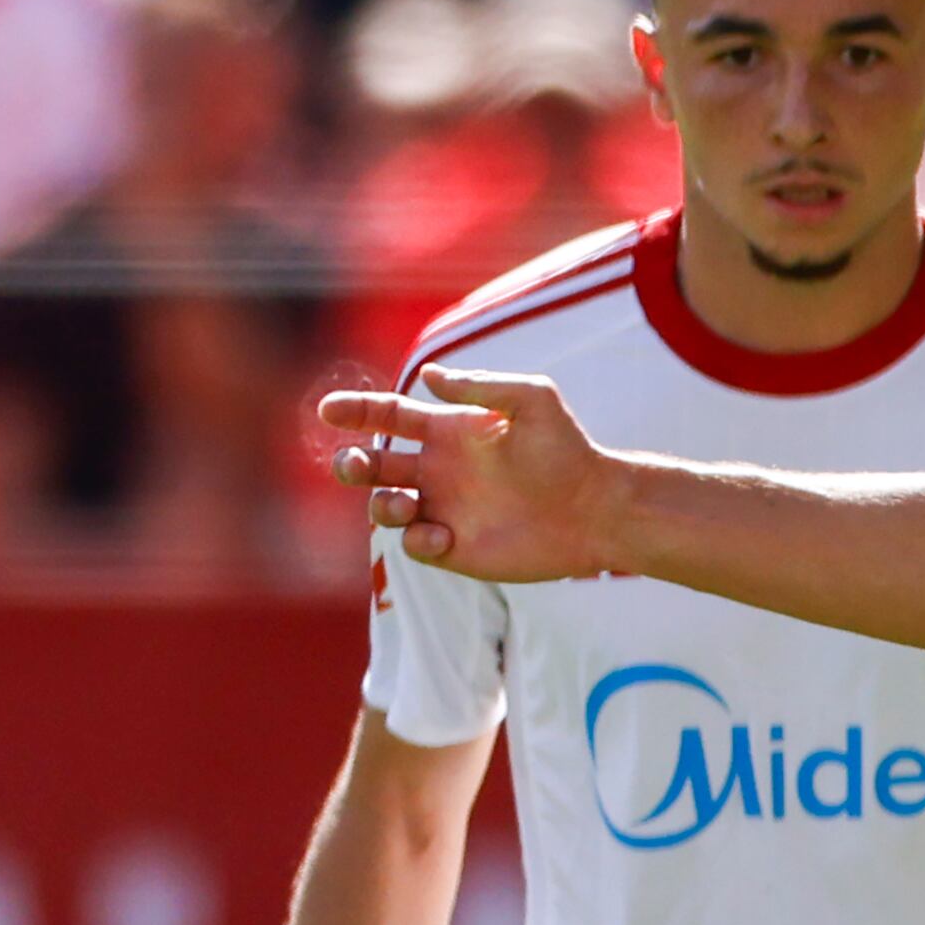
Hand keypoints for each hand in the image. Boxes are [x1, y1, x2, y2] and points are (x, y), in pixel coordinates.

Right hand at [316, 369, 621, 582]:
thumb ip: (480, 387)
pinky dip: (415, 540)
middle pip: (373, 465)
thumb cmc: (569, 450)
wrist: (596, 509)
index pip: (388, 417)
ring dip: (381, 505)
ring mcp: (445, 510)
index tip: (328, 411)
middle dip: (351, 465)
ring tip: (407, 505)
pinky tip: (441, 535)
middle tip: (353, 466)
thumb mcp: (532, 401)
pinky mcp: (456, 549)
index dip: (355, 411)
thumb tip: (427, 375)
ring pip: (385, 508)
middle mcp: (440, 471)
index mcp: (449, 432)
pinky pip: (414, 546)